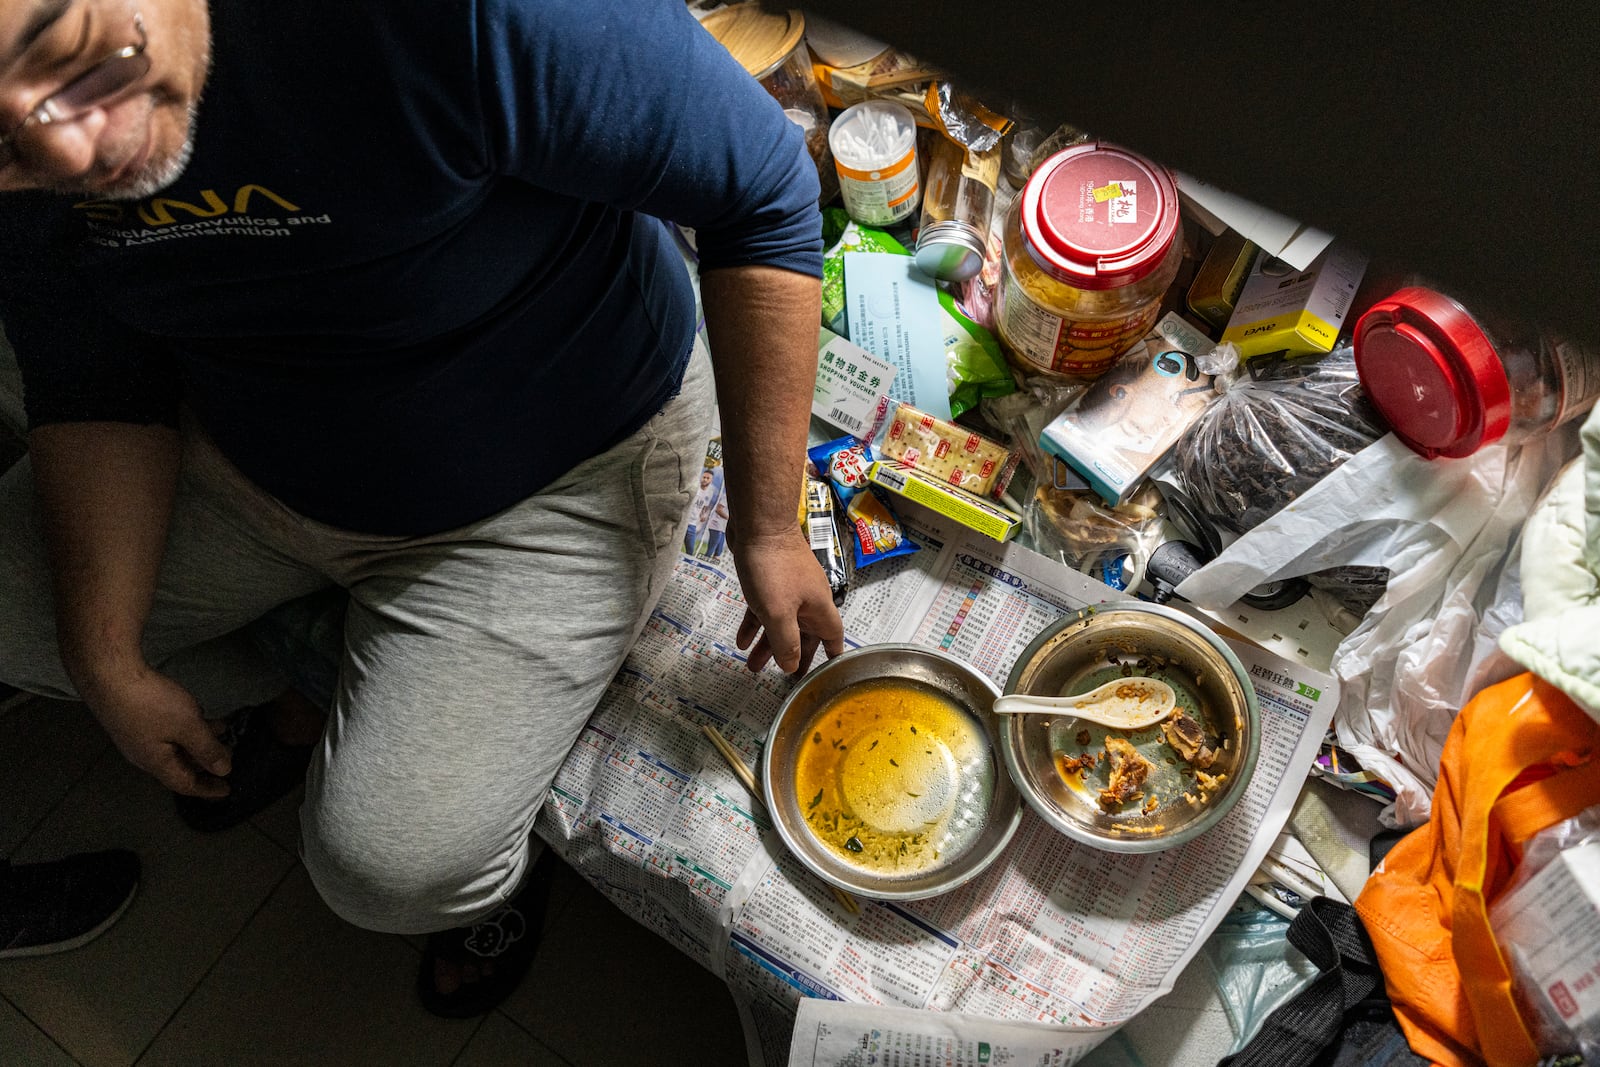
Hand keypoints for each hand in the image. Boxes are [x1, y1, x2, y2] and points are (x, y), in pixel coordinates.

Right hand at [82, 666, 232, 797]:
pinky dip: (186, 729)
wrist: (109, 676)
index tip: (226, 791)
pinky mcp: (135, 718)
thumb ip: (207, 749)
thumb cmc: (150, 704)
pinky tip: (198, 715)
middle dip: (204, 764)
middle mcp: (144, 754)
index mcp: (156, 762)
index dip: (207, 789)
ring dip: (198, 742)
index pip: (185, 784)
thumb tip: (223, 770)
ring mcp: (137, 736)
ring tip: (221, 732)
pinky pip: (167, 732)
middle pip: (179, 767)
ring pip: (174, 746)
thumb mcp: (188, 727)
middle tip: (226, 760)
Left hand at [731, 529, 844, 675]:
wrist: (760, 524)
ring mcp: (789, 589)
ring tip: (753, 667)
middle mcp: (808, 600)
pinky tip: (741, 641)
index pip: (833, 639)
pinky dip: (755, 624)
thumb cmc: (773, 568)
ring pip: (781, 623)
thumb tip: (792, 666)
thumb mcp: (779, 613)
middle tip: (785, 678)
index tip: (828, 676)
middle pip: (805, 635)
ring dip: (768, 644)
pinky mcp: (770, 581)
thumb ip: (786, 642)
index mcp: (819, 608)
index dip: (831, 658)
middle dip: (793, 656)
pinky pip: (765, 610)